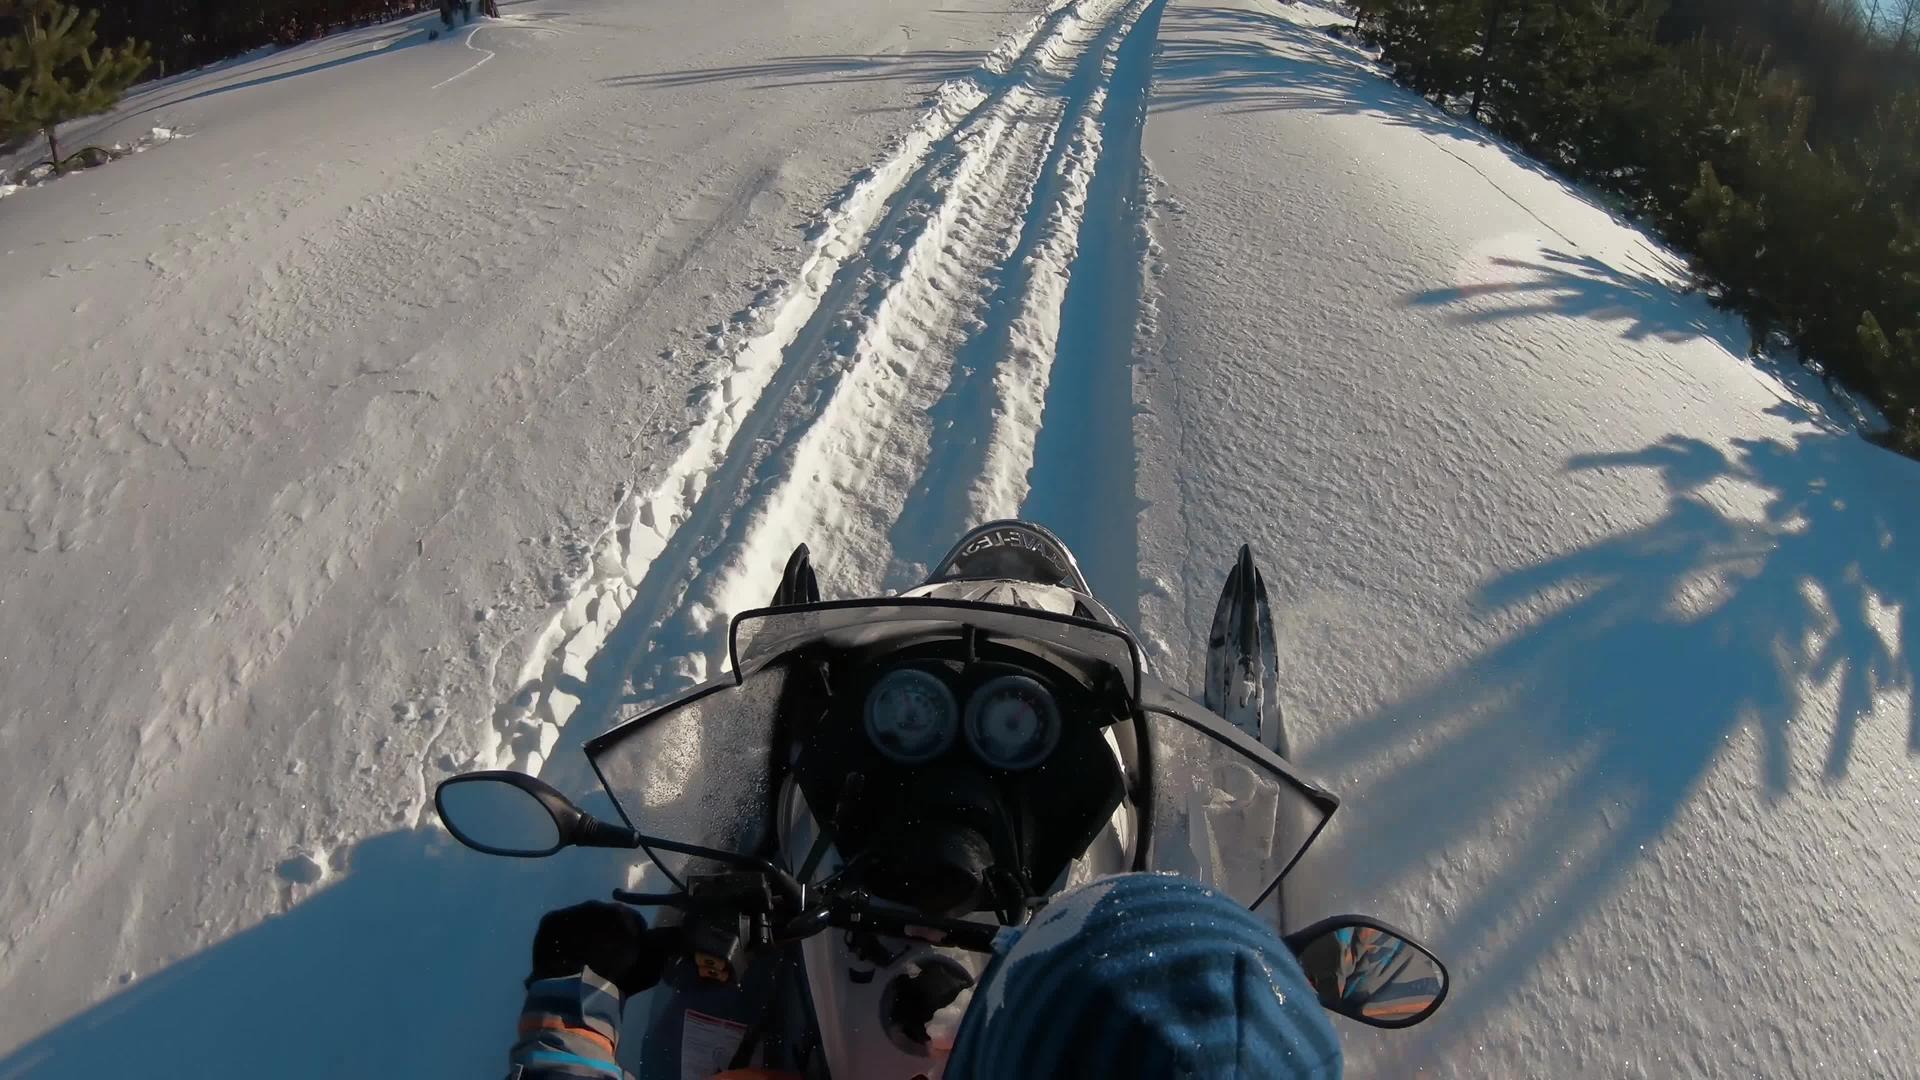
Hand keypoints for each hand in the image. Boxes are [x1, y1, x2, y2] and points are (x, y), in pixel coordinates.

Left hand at [529, 900, 684, 997]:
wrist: (575, 992)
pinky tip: (564, 956)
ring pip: (580, 921)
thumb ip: (661, 949)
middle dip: (604, 933)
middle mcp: (596, 905)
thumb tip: (674, 936)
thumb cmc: (616, 980)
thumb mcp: (649, 968)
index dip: (630, 938)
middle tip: (602, 957)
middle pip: (604, 918)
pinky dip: (563, 938)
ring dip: (583, 934)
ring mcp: (571, 911)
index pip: (632, 920)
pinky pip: (560, 927)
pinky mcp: (550, 921)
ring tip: (581, 959)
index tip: (626, 956)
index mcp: (622, 914)